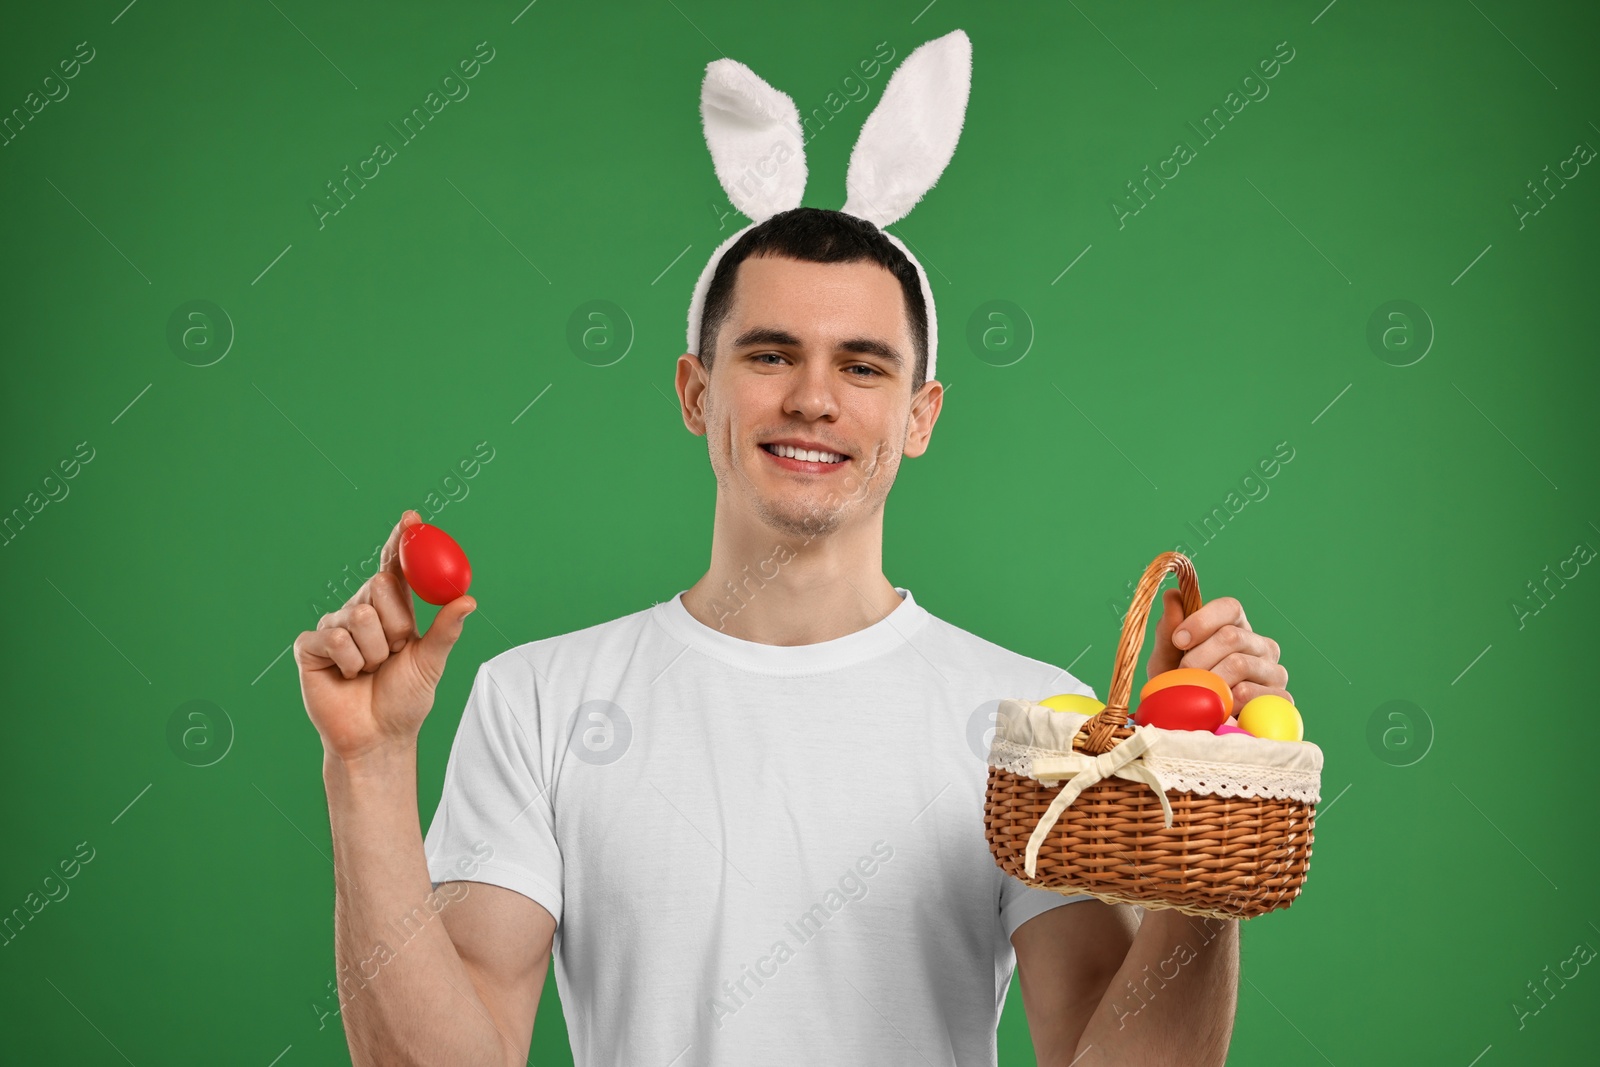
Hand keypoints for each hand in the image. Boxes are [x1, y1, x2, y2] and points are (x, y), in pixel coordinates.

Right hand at [294, 510, 476, 762]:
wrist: (378, 737)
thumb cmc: (404, 700)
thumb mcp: (431, 662)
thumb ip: (446, 629)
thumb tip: (469, 598)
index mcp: (392, 609)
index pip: (396, 566)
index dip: (403, 541)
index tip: (412, 518)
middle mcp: (361, 610)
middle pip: (380, 586)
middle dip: (396, 624)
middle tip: (394, 653)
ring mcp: (333, 626)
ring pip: (360, 616)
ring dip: (375, 652)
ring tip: (371, 671)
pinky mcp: (310, 646)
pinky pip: (336, 638)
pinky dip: (350, 662)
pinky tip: (347, 676)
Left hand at [1147, 589, 1290, 713]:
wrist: (1195, 728)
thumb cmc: (1182, 686)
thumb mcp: (1166, 659)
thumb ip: (1169, 630)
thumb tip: (1172, 596)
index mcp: (1237, 627)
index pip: (1230, 607)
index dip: (1202, 620)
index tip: (1178, 640)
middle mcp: (1261, 645)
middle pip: (1231, 637)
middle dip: (1197, 658)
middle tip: (1182, 677)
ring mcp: (1275, 671)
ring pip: (1239, 665)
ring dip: (1207, 682)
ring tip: (1196, 694)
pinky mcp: (1281, 698)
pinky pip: (1249, 694)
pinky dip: (1225, 702)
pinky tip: (1217, 709)